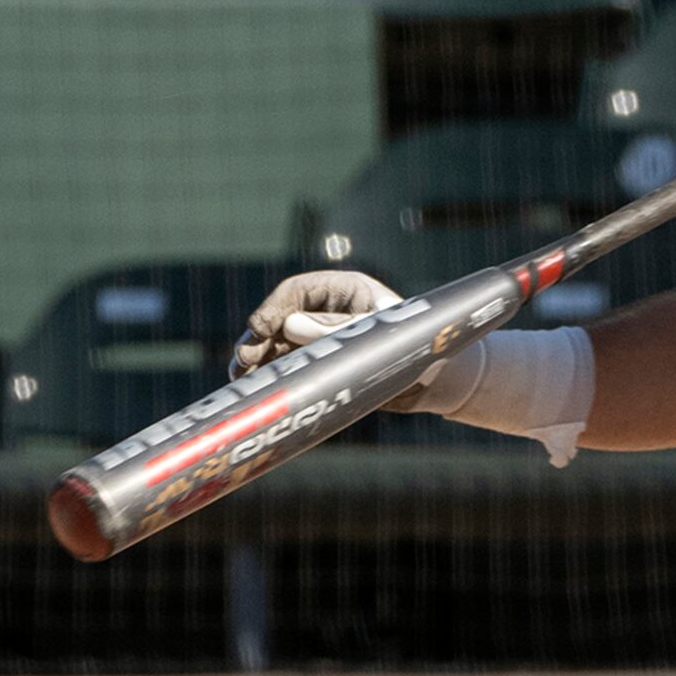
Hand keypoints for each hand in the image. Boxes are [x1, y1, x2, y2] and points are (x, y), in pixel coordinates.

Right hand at [236, 269, 437, 410]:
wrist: (435, 380)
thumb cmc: (415, 347)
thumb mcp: (376, 337)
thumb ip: (334, 331)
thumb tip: (288, 327)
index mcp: (345, 289)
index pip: (297, 291)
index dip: (274, 308)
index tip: (259, 329)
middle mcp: (328, 309)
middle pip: (281, 317)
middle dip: (259, 337)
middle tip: (243, 360)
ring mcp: (320, 335)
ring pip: (277, 342)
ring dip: (257, 357)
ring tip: (239, 375)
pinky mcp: (319, 361)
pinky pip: (286, 363)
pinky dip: (269, 372)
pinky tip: (251, 386)